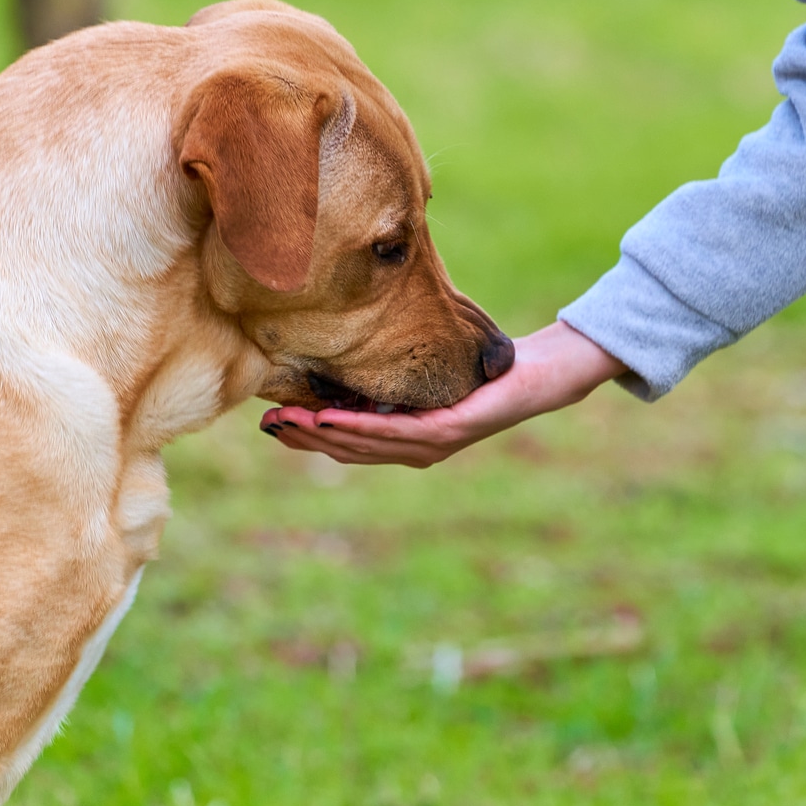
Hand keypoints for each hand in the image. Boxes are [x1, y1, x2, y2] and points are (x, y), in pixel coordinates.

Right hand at [259, 321, 624, 467]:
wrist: (538, 377)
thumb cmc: (483, 372)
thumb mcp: (428, 370)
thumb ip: (392, 374)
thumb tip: (347, 355)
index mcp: (408, 438)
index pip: (348, 444)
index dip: (308, 438)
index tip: (271, 425)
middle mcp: (417, 449)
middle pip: (349, 450)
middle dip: (305, 438)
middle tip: (268, 426)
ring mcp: (433, 444)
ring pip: (366, 445)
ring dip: (323, 435)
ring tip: (289, 422)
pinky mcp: (449, 431)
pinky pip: (397, 431)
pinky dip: (361, 426)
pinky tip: (332, 418)